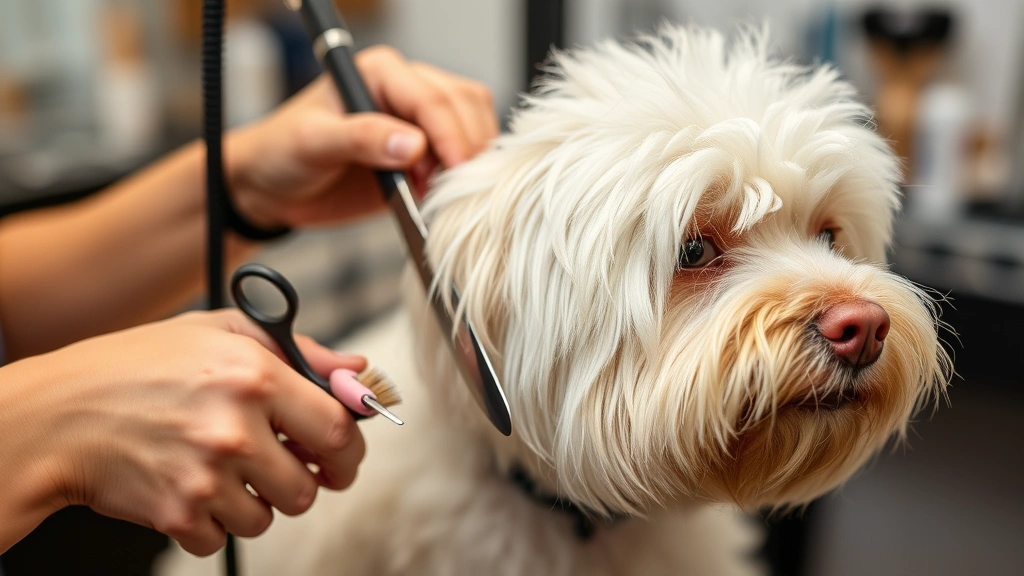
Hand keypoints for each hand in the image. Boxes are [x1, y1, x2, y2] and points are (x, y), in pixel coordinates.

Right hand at [11, 310, 366, 555]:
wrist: (60, 414)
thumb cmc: (142, 365)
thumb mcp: (222, 332)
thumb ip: (301, 352)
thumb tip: (357, 372)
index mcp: (255, 376)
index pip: (339, 429)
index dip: (350, 451)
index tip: (343, 458)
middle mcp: (235, 428)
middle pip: (309, 486)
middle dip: (305, 482)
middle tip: (288, 468)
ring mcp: (205, 476)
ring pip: (269, 517)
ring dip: (256, 501)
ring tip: (224, 469)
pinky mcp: (177, 514)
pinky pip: (224, 538)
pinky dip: (213, 521)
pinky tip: (191, 486)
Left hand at [226, 45, 498, 229]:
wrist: (274, 187)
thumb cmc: (282, 153)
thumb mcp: (312, 142)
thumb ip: (361, 138)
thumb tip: (412, 145)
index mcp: (379, 72)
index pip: (431, 98)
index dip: (449, 135)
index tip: (456, 169)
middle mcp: (404, 89)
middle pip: (463, 106)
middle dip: (464, 147)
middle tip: (450, 186)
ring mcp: (416, 121)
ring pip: (472, 125)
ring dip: (468, 160)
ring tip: (439, 191)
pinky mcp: (422, 153)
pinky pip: (460, 155)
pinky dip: (461, 175)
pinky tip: (439, 194)